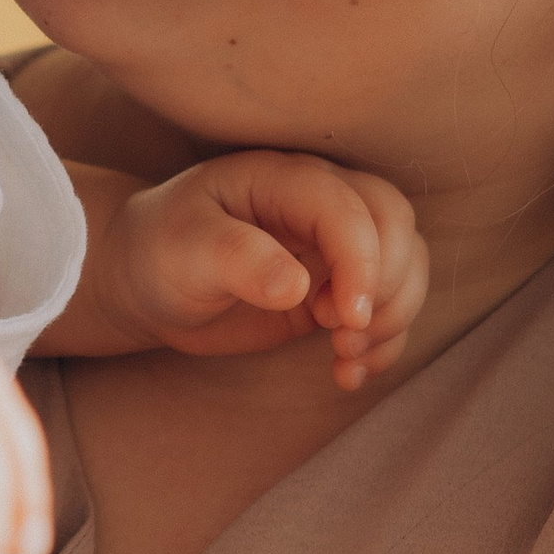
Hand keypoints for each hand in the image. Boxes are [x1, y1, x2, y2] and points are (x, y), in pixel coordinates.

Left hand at [90, 152, 427, 384]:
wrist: (147, 282)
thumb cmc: (161, 250)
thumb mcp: (185, 248)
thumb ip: (238, 259)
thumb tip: (296, 286)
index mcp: (286, 180)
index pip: (351, 209)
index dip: (363, 262)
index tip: (346, 319)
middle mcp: (322, 205)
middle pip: (396, 228)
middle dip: (387, 287)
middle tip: (343, 335)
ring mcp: (334, 246)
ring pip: (406, 265)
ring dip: (393, 317)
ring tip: (346, 357)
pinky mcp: (338, 288)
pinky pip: (388, 307)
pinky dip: (384, 343)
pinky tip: (348, 373)